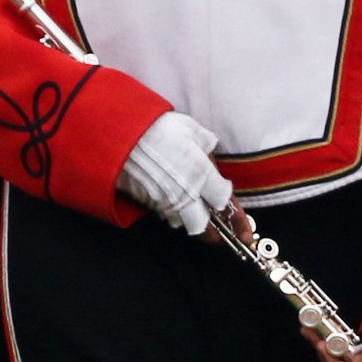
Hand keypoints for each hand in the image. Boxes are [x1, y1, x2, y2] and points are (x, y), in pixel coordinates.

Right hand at [119, 111, 233, 237]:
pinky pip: (164, 214)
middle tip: (220, 234)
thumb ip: (205, 144)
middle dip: (214, 233)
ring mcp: (165, 201)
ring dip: (189, 222)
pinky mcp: (146, 203)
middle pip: (203, 226)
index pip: (224, 200)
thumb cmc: (158, 127)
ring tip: (194, 217)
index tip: (237, 217)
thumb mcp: (190, 129)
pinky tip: (173, 203)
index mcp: (201, 173)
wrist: (123, 135)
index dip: (235, 211)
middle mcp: (185, 193)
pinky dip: (171, 213)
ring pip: (181, 223)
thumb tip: (210, 152)